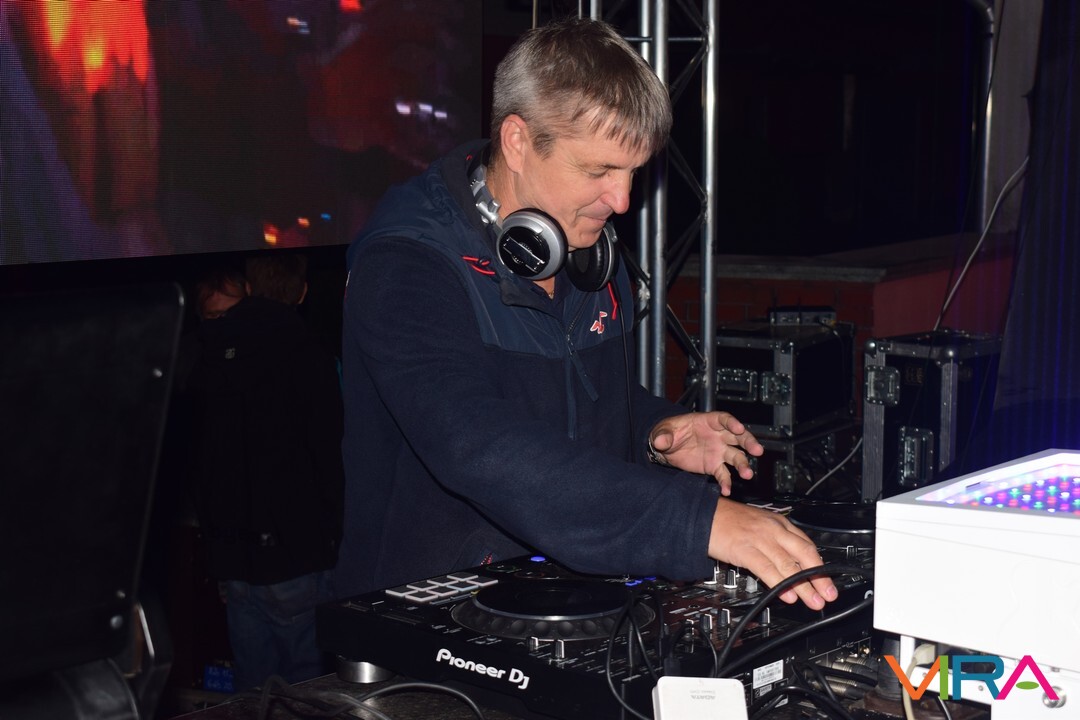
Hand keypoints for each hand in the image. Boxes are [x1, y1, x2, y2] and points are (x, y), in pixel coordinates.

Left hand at [648, 412, 763, 494]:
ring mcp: (719, 451)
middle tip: (757, 450)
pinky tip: (726, 490)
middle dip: (748, 442)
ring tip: (748, 474)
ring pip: (736, 457)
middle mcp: (718, 436)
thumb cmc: (669, 432)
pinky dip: (726, 482)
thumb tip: (660, 441)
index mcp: (708, 422)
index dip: (732, 423)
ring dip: (743, 465)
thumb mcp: (663, 431)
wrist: (666, 448)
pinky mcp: (714, 466)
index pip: (724, 419)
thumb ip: (664, 435)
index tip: (739, 428)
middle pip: (738, 437)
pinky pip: (723, 474)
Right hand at [709, 498, 837, 609]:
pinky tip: (787, 595)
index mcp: (778, 523)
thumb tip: (789, 565)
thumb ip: (775, 543)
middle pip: (804, 554)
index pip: (807, 545)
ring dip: (804, 586)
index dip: (820, 565)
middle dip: (820, 577)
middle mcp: (773, 530)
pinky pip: (767, 569)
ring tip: (814, 601)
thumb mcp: (758, 526)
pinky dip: (779, 584)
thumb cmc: (726, 521)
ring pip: (789, 565)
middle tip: (829, 594)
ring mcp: (760, 539)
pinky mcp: (745, 550)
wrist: (702, 514)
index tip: (828, 580)